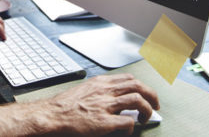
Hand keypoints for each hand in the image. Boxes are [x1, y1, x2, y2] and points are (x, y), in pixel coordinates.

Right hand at [39, 73, 158, 134]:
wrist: (53, 114)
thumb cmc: (66, 105)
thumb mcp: (85, 90)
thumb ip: (100, 91)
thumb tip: (114, 97)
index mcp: (101, 83)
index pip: (129, 78)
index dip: (142, 86)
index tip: (146, 94)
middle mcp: (105, 91)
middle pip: (138, 86)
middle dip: (151, 96)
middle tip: (155, 106)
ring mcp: (105, 106)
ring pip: (137, 101)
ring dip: (147, 110)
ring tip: (146, 118)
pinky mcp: (104, 122)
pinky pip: (128, 121)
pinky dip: (132, 126)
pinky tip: (128, 129)